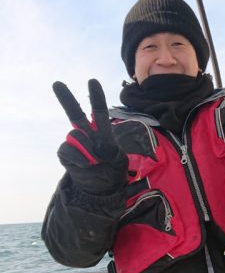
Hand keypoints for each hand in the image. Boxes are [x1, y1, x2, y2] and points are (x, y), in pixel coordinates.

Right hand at [54, 79, 127, 194]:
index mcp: (103, 133)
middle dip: (66, 98)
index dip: (96, 98)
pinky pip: (67, 149)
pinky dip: (77, 157)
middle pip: (75, 114)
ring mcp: (76, 145)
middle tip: (57, 83)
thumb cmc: (114, 173)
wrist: (104, 191)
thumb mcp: (120, 161)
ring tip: (95, 161)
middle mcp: (87, 135)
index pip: (99, 112)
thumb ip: (111, 151)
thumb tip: (97, 147)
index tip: (92, 82)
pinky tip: (86, 165)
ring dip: (86, 148)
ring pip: (75, 135)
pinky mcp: (66, 155)